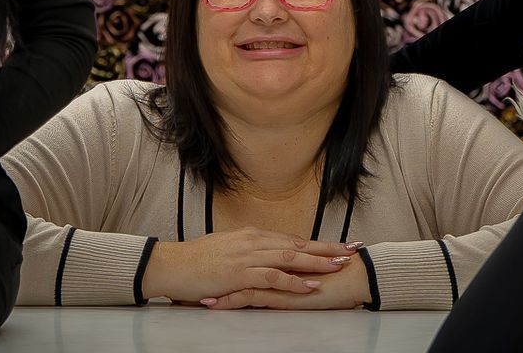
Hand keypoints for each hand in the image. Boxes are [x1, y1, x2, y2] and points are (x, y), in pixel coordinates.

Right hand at [143, 230, 359, 303]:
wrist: (171, 265)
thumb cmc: (195, 261)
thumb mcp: (226, 251)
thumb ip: (247, 252)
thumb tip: (263, 256)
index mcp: (251, 235)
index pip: (291, 238)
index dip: (316, 243)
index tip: (338, 244)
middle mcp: (253, 241)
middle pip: (297, 244)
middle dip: (326, 249)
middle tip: (351, 251)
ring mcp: (247, 256)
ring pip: (290, 257)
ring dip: (317, 263)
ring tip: (339, 267)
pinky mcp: (240, 273)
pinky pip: (272, 277)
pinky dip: (293, 281)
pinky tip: (309, 286)